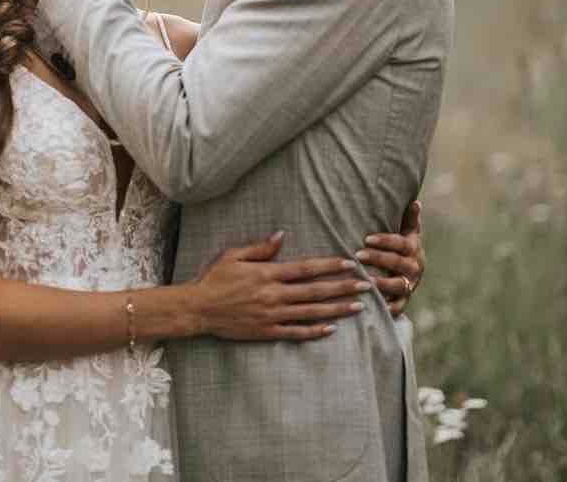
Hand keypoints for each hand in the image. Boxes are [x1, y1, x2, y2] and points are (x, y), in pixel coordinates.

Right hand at [193, 233, 371, 341]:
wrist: (199, 309)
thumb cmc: (215, 279)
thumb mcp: (234, 255)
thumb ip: (260, 248)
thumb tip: (281, 235)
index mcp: (268, 274)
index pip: (306, 269)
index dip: (329, 266)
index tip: (349, 263)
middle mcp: (274, 295)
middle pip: (315, 291)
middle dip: (343, 287)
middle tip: (366, 286)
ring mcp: (272, 315)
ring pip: (311, 312)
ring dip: (337, 309)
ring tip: (358, 307)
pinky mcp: (268, 331)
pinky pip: (296, 332)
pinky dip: (315, 331)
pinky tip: (331, 329)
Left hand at [356, 199, 424, 317]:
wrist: (412, 274)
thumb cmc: (403, 247)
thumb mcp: (408, 232)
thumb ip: (409, 219)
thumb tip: (415, 202)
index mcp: (413, 249)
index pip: (400, 243)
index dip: (385, 241)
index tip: (366, 238)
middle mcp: (414, 268)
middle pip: (397, 263)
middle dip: (378, 258)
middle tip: (358, 255)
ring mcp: (409, 286)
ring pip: (398, 286)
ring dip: (382, 284)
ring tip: (366, 280)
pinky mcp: (404, 302)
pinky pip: (397, 308)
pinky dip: (387, 308)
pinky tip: (372, 305)